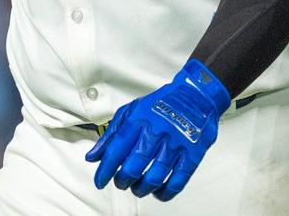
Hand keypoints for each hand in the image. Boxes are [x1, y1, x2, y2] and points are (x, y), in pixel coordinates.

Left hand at [84, 59, 229, 200]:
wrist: (195, 95)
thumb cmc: (161, 104)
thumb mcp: (131, 111)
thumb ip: (111, 134)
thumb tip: (93, 157)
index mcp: (138, 120)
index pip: (116, 150)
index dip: (105, 170)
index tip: (100, 181)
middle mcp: (156, 132)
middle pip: (134, 167)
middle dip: (123, 181)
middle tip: (121, 183)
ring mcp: (175, 144)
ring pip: (154, 177)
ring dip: (142, 188)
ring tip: (137, 188)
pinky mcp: (192, 154)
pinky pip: (178, 181)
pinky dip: (165, 192)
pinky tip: (158, 192)